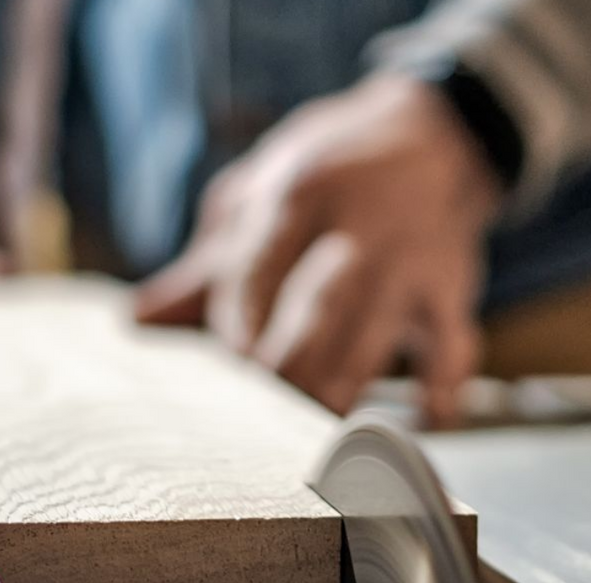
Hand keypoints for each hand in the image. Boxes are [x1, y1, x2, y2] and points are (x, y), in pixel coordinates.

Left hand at [135, 75, 502, 424]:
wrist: (437, 132)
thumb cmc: (333, 169)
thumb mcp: (262, 191)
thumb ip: (208, 264)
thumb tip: (139, 319)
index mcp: (299, 193)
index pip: (253, 275)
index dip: (233, 331)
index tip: (223, 370)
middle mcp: (358, 228)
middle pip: (311, 317)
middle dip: (280, 376)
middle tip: (253, 422)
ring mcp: (410, 262)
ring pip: (371, 343)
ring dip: (337, 396)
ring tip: (308, 442)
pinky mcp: (451, 290)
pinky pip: (449, 349)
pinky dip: (438, 394)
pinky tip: (418, 424)